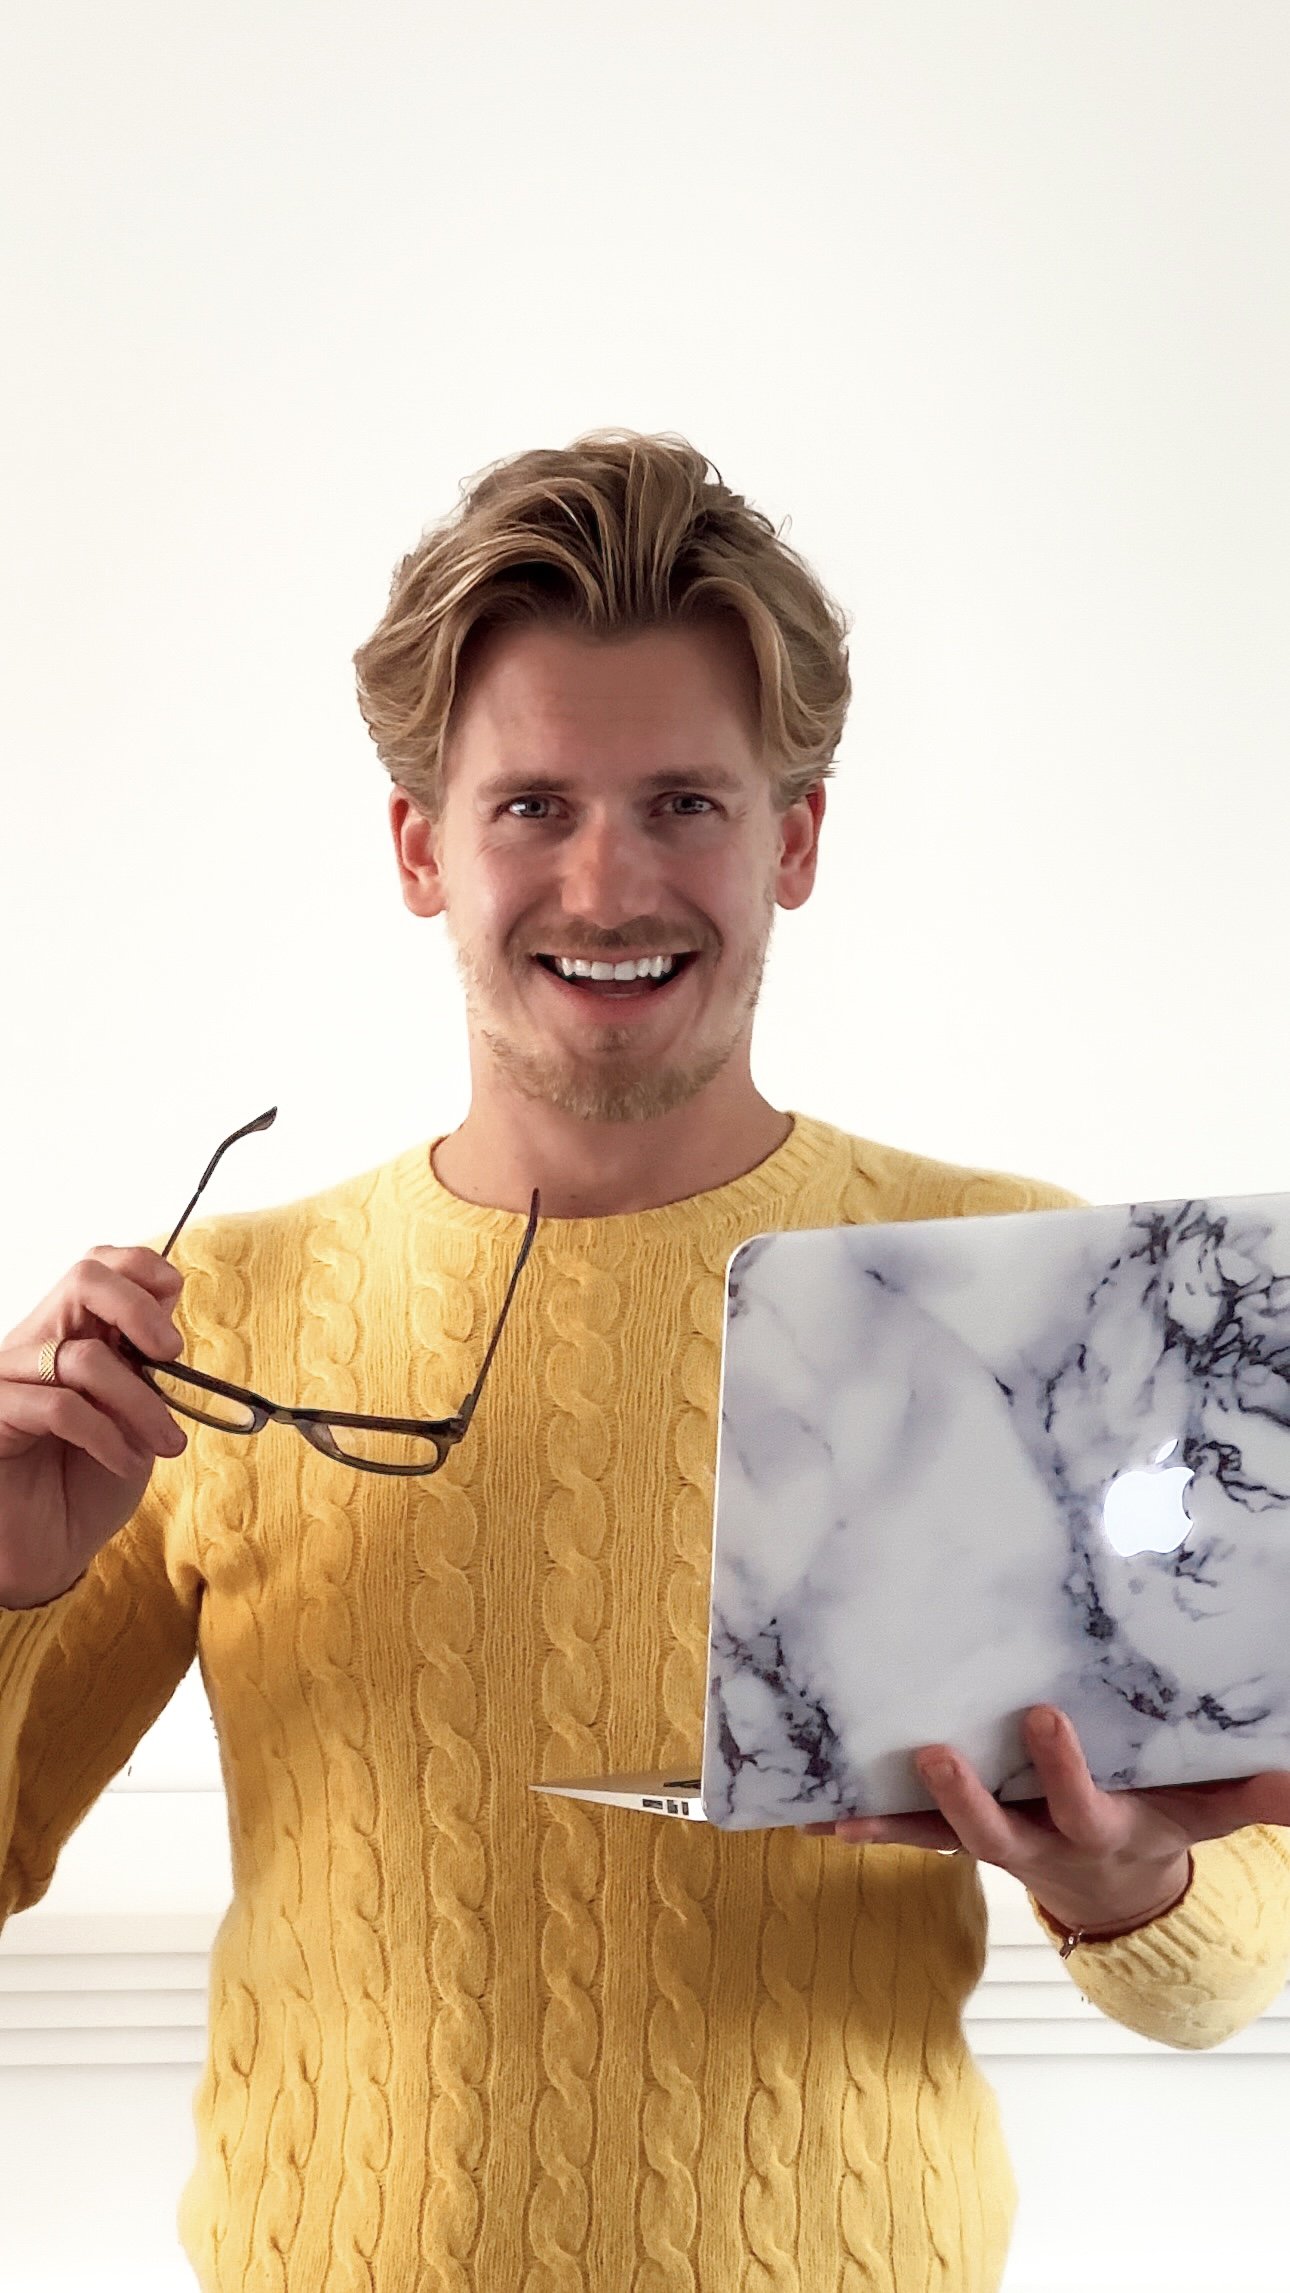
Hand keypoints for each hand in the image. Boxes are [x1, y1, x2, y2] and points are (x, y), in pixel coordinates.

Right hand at [0, 1247, 188, 1608]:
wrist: (47, 1554)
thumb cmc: (87, 1486)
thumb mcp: (135, 1419)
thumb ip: (148, 1370)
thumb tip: (171, 1330)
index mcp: (72, 1335)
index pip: (100, 1265)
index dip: (145, 1275)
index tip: (176, 1328)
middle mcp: (37, 1344)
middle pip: (84, 1278)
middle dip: (139, 1309)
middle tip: (169, 1354)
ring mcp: (9, 1376)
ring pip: (82, 1355)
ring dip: (141, 1402)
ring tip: (166, 1443)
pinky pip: (59, 1406)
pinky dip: (106, 1435)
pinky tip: (124, 1462)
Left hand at [805, 1705, 1289, 1938]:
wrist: (1117, 1887)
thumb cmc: (1158, 1823)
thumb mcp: (1204, 1810)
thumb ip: (1247, 1792)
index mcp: (1092, 1828)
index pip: (1077, 1801)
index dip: (1061, 1766)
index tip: (1042, 1715)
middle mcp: (1033, 1843)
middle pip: (992, 1832)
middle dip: (963, 1799)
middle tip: (933, 1754)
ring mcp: (989, 1842)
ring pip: (932, 1838)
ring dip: (883, 1823)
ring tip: (829, 1816)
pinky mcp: (953, 1836)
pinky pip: (899, 1833)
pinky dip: (855, 1825)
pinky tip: (805, 1818)